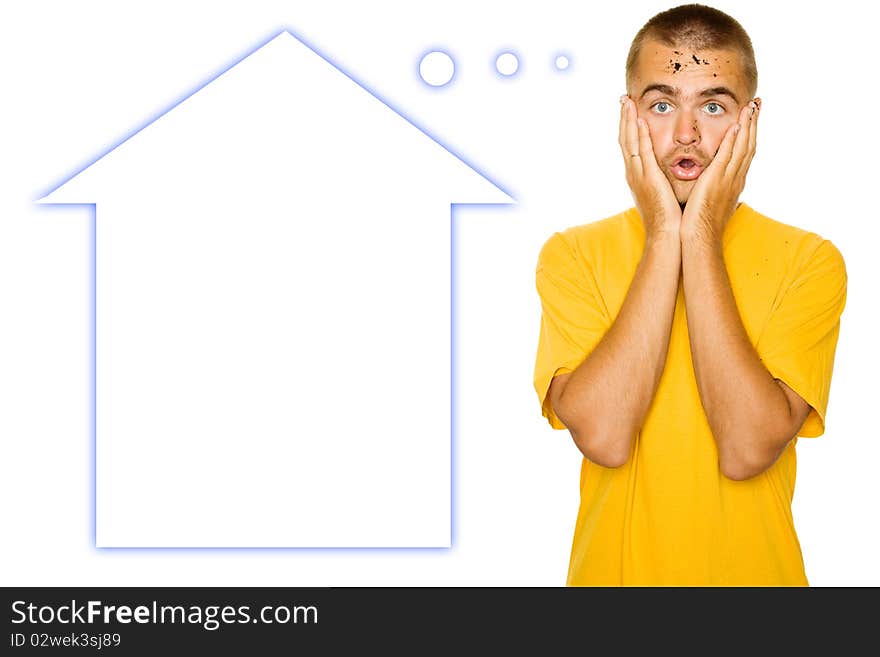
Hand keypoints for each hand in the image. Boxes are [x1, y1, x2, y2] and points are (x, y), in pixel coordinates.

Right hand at [618, 95, 681, 240]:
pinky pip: (641, 152)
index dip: (629, 127)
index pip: (631, 145)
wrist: (667, 235)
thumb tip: (671, 171)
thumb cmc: (669, 218)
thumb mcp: (663, 193)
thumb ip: (664, 179)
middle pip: (625, 139)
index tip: (630, 110)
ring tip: (627, 102)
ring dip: (628, 120)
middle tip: (624, 98)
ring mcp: (638, 175)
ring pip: (629, 141)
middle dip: (624, 118)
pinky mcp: (647, 178)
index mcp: (638, 176)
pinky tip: (640, 120)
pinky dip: (639, 135)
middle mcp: (634, 173)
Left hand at [680, 98, 760, 246]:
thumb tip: (715, 184)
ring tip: (751, 106)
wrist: (700, 238)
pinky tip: (737, 125)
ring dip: (748, 125)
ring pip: (743, 147)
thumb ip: (715, 188)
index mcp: (734, 181)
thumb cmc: (701, 224)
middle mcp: (735, 178)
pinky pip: (728, 157)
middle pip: (749, 144)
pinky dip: (734, 141)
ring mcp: (728, 179)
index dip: (750, 133)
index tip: (752, 116)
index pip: (745, 152)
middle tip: (758, 103)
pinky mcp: (717, 181)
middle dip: (754, 123)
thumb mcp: (712, 200)